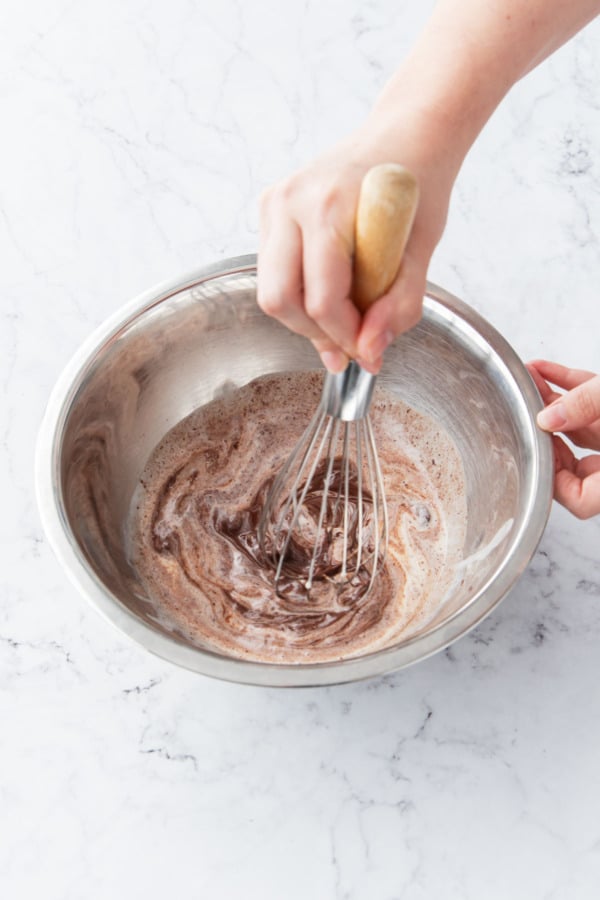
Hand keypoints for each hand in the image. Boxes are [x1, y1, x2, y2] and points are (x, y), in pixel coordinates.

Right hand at [257, 115, 458, 374]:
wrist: (405, 137)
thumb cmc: (416, 187)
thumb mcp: (422, 250)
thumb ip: (399, 305)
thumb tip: (369, 353)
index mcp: (329, 206)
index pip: (321, 299)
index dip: (345, 336)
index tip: (368, 349)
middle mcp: (290, 201)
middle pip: (280, 300)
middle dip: (316, 333)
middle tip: (352, 340)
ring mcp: (274, 203)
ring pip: (271, 291)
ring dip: (305, 317)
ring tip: (345, 314)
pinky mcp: (269, 209)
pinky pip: (273, 272)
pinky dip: (299, 293)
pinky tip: (331, 287)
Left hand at [527, 360, 599, 518]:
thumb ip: (587, 406)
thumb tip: (548, 417)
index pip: (581, 500)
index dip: (553, 482)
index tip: (535, 454)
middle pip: (574, 461)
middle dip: (545, 430)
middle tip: (523, 409)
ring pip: (582, 427)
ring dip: (554, 404)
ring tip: (528, 380)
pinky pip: (594, 405)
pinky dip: (571, 388)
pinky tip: (544, 370)